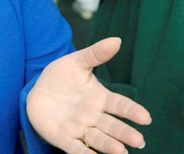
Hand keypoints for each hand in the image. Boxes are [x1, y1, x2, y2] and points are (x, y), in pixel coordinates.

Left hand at [27, 38, 150, 152]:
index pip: (119, 105)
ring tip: (121, 151)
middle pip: (112, 126)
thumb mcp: (76, 62)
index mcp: (99, 98)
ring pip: (97, 139)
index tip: (146, 118)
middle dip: (125, 133)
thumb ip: (95, 54)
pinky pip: (75, 149)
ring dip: (109, 145)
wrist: (37, 90)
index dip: (132, 111)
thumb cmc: (61, 76)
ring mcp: (80, 128)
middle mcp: (93, 116)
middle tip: (138, 141)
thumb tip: (117, 40)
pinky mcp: (64, 138)